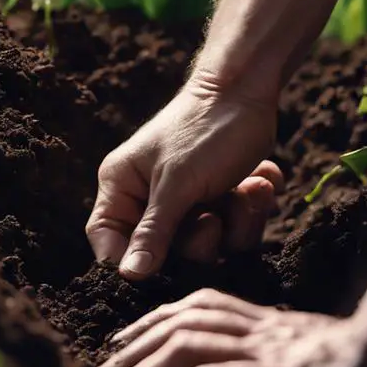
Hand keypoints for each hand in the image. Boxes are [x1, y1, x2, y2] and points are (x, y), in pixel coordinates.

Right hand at [86, 74, 280, 278]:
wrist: (250, 90)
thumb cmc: (204, 129)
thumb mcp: (177, 184)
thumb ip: (154, 232)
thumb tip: (128, 276)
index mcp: (122, 185)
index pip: (106, 239)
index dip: (129, 259)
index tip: (159, 269)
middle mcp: (151, 197)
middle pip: (167, 252)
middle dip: (203, 238)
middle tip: (215, 216)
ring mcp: (189, 200)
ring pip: (209, 245)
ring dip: (237, 220)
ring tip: (249, 188)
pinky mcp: (222, 199)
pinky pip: (237, 229)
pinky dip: (254, 206)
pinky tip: (260, 179)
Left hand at [98, 289, 366, 366]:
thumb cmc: (327, 354)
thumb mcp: (280, 339)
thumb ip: (239, 342)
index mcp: (255, 320)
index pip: (193, 309)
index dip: (150, 322)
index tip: (116, 342)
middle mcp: (259, 335)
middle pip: (189, 334)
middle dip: (142, 353)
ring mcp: (274, 362)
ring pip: (207, 364)